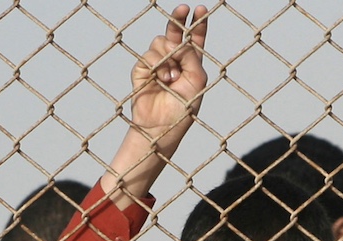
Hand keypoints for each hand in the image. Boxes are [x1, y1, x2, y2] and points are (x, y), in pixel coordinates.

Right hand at [128, 5, 208, 154]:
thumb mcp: (197, 80)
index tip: (200, 9)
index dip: (197, 24)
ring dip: (168, 56)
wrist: (161, 127)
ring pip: (160, 42)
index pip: (194, 39)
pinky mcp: (142, 71)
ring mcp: (157, 64)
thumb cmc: (183, 109)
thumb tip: (177, 40)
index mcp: (191, 63)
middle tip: (183, 8)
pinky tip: (162, 81)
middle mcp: (174, 61)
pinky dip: (157, 66)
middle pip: (175, 33)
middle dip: (178, 20)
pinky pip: (148, 56)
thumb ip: (191, 56)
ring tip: (172, 77)